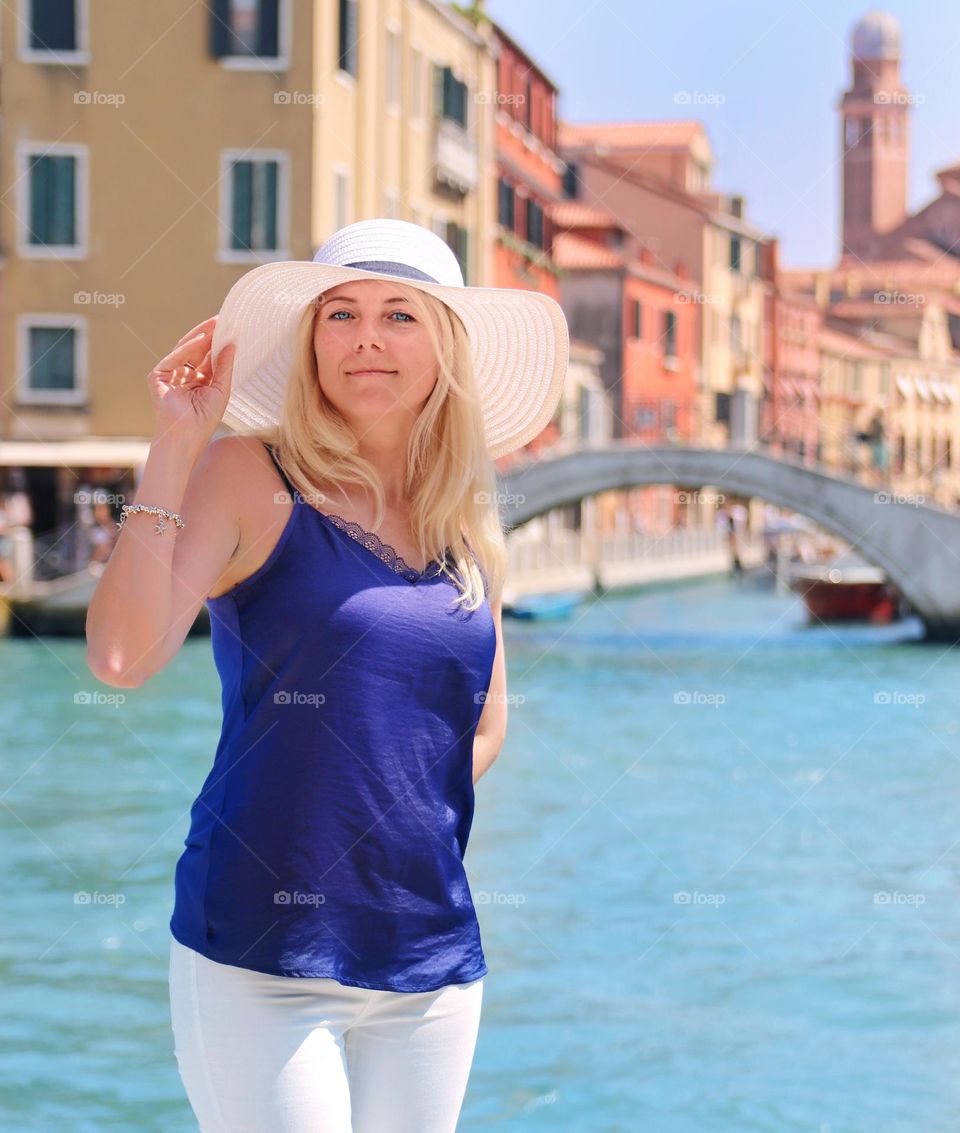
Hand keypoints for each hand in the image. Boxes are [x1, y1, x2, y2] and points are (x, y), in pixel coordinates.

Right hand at [147, 315, 235, 447]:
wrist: (186, 438)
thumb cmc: (204, 420)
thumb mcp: (221, 389)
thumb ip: (225, 366)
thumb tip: (232, 343)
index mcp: (198, 380)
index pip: (208, 356)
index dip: (219, 342)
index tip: (231, 327)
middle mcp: (183, 375)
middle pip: (196, 349)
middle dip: (209, 335)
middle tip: (223, 320)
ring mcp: (169, 375)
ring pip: (184, 350)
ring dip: (200, 336)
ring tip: (215, 324)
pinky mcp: (157, 377)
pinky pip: (174, 359)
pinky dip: (186, 348)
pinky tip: (202, 339)